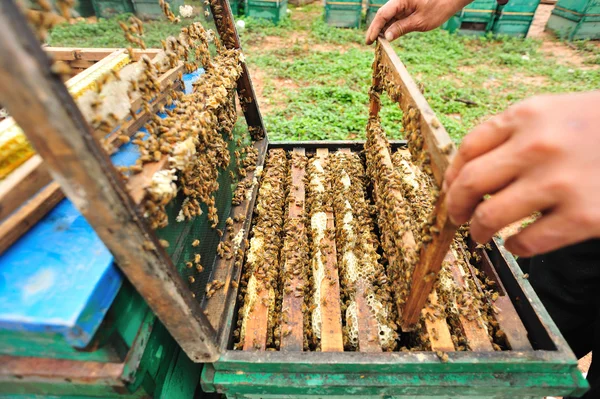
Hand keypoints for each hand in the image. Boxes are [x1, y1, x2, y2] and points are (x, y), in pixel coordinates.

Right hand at [365, 0, 470, 44]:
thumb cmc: (439, 7)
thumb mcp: (420, 21)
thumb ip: (401, 28)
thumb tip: (386, 37)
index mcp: (401, 0)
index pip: (382, 14)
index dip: (374, 28)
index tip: (369, 41)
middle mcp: (399, 0)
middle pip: (383, 15)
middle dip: (376, 29)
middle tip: (370, 43)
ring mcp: (403, 4)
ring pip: (388, 17)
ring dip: (383, 29)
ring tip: (378, 42)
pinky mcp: (407, 7)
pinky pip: (395, 17)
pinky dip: (391, 26)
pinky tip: (388, 36)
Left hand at [444, 91, 599, 256]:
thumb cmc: (599, 128)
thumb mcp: (555, 113)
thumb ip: (513, 134)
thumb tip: (466, 172)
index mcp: (527, 115)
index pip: (468, 148)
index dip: (451, 176)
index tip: (450, 191)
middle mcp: (537, 146)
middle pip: (468, 184)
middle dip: (456, 207)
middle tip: (458, 218)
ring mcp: (560, 182)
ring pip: (490, 218)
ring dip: (479, 232)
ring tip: (482, 236)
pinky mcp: (583, 217)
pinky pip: (526, 243)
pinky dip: (516, 248)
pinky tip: (519, 244)